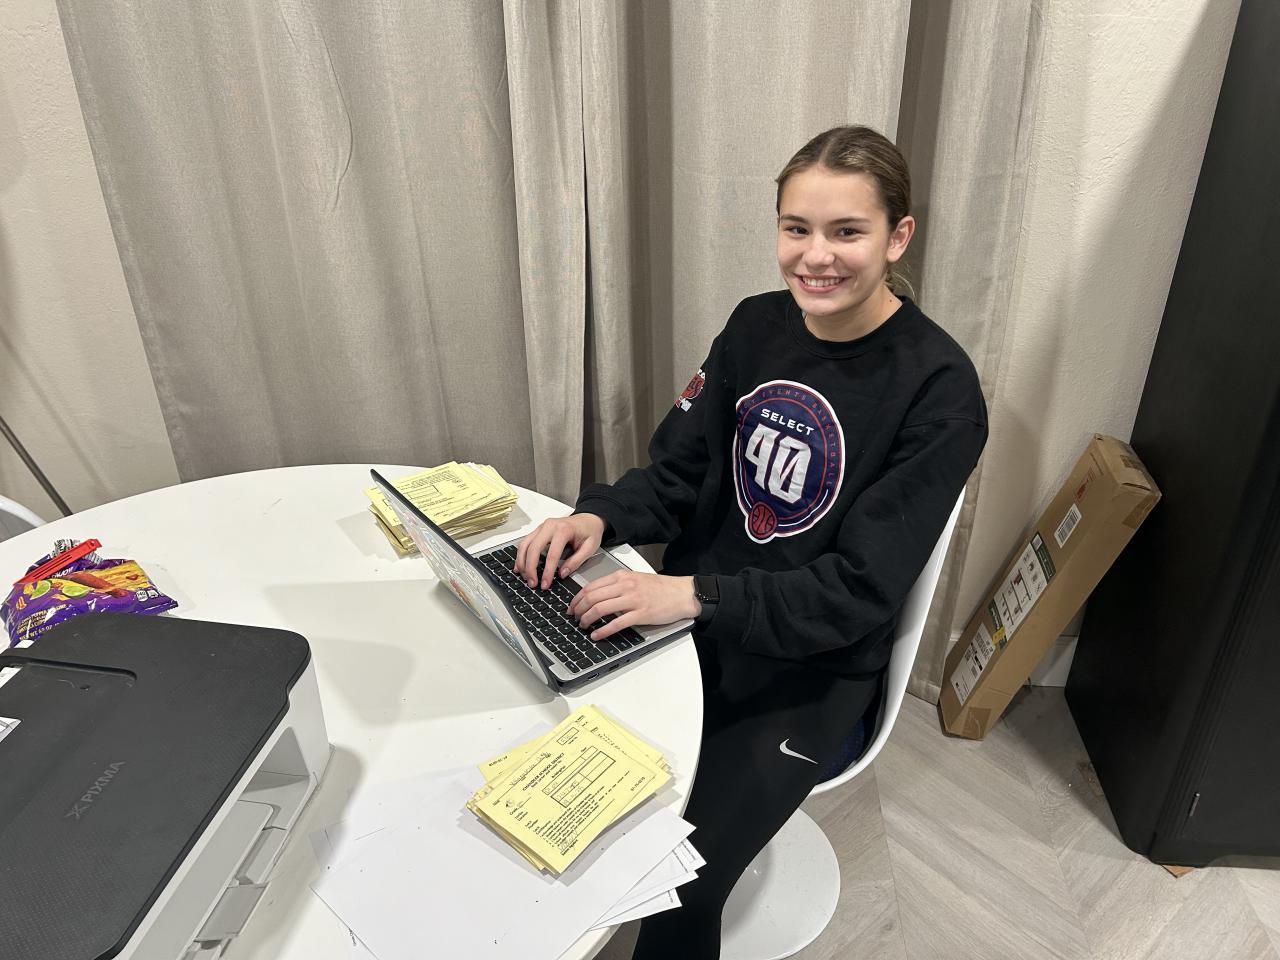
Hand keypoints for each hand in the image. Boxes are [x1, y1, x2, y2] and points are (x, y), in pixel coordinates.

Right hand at [514, 513, 606, 588]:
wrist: (588, 519)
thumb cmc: (590, 531)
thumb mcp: (590, 547)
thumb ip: (576, 561)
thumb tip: (562, 574)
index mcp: (564, 529)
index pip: (552, 554)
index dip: (547, 572)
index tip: (545, 584)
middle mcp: (550, 526)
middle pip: (533, 548)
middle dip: (530, 568)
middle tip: (533, 583)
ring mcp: (542, 527)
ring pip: (525, 544)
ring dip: (522, 562)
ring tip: (526, 577)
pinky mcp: (538, 530)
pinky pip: (525, 542)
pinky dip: (521, 555)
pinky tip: (520, 567)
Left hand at [568, 571, 699, 641]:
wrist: (682, 593)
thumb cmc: (661, 588)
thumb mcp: (636, 579)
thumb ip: (618, 585)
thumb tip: (597, 596)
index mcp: (622, 577)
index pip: (591, 586)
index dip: (577, 598)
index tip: (572, 606)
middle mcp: (625, 586)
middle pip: (592, 597)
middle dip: (578, 609)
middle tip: (574, 618)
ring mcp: (633, 600)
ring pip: (600, 609)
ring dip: (587, 619)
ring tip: (583, 626)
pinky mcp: (641, 614)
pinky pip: (616, 623)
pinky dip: (602, 631)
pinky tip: (596, 635)